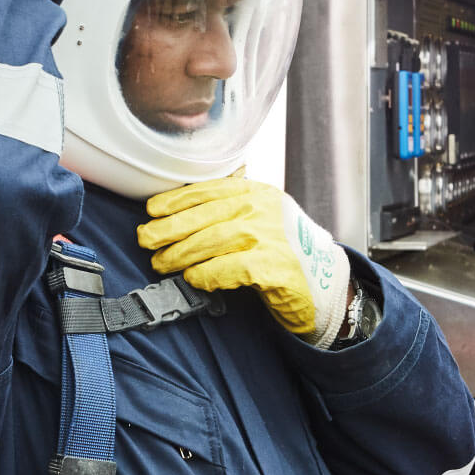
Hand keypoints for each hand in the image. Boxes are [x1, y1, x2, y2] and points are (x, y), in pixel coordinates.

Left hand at [137, 177, 351, 347]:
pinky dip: (208, 274)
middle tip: (146, 240)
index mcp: (259, 193)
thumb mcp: (263, 219)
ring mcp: (273, 238)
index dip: (177, 200)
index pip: (210, 190)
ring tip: (162, 263)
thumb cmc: (286, 252)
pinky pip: (232, 268)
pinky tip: (194, 279)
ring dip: (182, 253)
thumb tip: (178, 216)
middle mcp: (266, 210)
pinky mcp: (277, 267)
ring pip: (214, 240)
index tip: (152, 210)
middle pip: (206, 216)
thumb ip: (231, 212)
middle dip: (170, 228)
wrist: (327, 284)